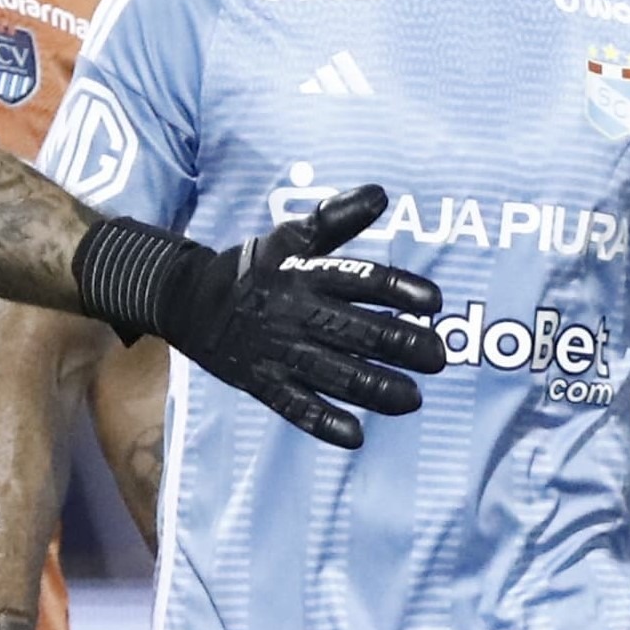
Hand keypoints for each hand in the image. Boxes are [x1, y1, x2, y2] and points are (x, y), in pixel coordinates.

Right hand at [72, 186, 445, 447]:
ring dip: (376, 387)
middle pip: (355, 331)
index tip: (434, 303)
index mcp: (306, 274)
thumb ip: (337, 217)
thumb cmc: (257, 267)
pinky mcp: (262, 382)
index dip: (398, 290)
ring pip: (334, 372)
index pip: (359, 280)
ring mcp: (279, 351)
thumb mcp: (292, 235)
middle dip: (400, 344)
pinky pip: (295, 406)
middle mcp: (296, 313)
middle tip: (438, 358)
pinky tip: (356, 436)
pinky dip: (324, 422)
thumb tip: (382, 193)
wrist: (191, 300)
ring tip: (413, 399)